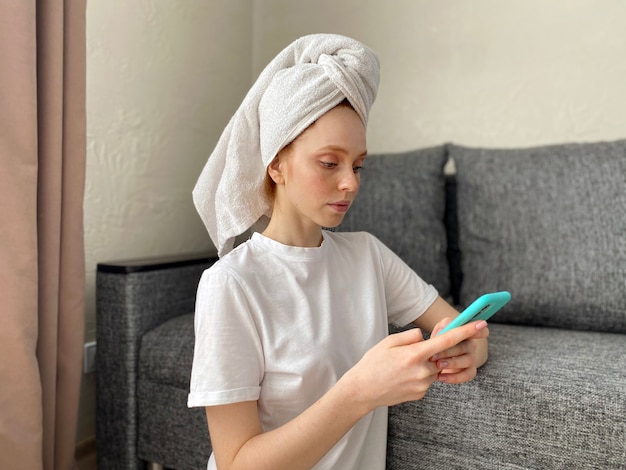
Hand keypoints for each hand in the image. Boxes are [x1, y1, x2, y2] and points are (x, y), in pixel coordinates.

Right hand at [341, 320, 488, 411]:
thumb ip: (411, 336)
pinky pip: (427, 379)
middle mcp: (422, 371)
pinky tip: (401, 375)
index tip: (481, 324)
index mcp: (414, 354)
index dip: (466, 331)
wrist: (362, 391)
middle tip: (420, 346)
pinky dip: (420, 373)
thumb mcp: (389, 341)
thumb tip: (425, 336)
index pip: (447, 341)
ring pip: (435, 368)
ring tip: (401, 365)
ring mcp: (422, 385)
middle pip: (442, 355)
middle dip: (438, 349)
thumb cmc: (373, 363)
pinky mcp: (420, 394)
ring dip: (426, 362)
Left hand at [429, 318, 488, 383]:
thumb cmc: (436, 344)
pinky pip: (467, 375)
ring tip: (438, 365)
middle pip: (465, 346)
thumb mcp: (437, 334)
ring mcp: (472, 358)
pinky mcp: (470, 371)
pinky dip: (454, 377)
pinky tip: (441, 377)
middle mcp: (471, 345)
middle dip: (449, 351)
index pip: (479, 330)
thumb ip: (441, 328)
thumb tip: (443, 330)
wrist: (434, 362)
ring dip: (452, 363)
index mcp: (465, 333)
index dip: (479, 330)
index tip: (479, 326)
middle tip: (434, 355)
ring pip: (468, 360)